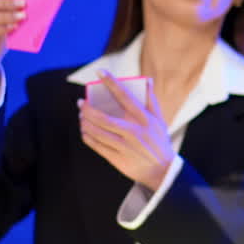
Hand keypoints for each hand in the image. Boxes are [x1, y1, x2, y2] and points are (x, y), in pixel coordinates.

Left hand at [77, 72, 174, 190]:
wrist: (163, 172)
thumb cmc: (159, 142)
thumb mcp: (160, 121)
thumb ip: (152, 100)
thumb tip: (148, 80)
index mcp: (144, 119)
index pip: (125, 96)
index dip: (111, 82)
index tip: (100, 72)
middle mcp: (134, 132)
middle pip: (104, 118)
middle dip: (87, 109)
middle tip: (80, 103)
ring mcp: (125, 147)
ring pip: (98, 132)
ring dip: (85, 123)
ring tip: (81, 117)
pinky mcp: (119, 159)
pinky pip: (98, 146)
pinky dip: (88, 137)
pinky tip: (85, 131)